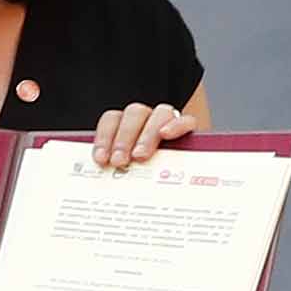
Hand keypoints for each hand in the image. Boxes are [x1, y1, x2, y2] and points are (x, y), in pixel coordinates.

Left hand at [84, 101, 199, 171]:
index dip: (104, 137)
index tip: (101, 158)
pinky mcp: (189, 129)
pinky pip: (185, 121)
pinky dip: (175, 125)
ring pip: (158, 113)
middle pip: (134, 114)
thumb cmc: (148, 173)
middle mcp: (147, 119)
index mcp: (128, 126)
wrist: (184, 177)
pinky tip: (166, 135)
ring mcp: (168, 122)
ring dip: (147, 134)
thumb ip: (117, 168)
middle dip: (123, 139)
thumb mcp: (129, 171)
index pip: (112, 119)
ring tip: (140, 156)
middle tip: (119, 161)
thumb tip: (102, 175)